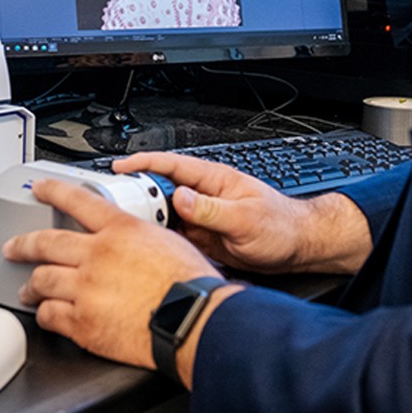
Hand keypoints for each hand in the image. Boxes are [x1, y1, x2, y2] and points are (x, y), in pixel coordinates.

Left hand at [2, 178, 221, 369]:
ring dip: (30, 285)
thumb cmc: (189, 284)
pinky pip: (50, 316)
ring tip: (26, 290)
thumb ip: (138, 238)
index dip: (52, 191)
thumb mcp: (166, 241)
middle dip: (22, 245)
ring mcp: (86, 289)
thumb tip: (129, 242)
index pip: (77, 200)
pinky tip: (44, 316)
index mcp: (120, 230)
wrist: (192, 320)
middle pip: (45, 243)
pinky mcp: (83, 323)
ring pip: (41, 281)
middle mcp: (97, 255)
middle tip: (13, 247)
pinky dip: (44, 315)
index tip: (39, 189)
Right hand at [112, 153, 372, 274]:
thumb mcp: (246, 218)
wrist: (296, 248)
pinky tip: (149, 249)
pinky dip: (160, 241)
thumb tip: (181, 198)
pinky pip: (174, 236)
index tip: (120, 166)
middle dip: (137, 196)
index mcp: (213, 180)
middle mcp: (203, 196)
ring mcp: (200, 216)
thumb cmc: (280, 226)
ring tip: (127, 231)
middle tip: (115, 208)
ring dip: (148, 222)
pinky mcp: (201, 237)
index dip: (143, 163)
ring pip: (164, 215)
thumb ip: (212, 209)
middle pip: (161, 190)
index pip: (172, 165)